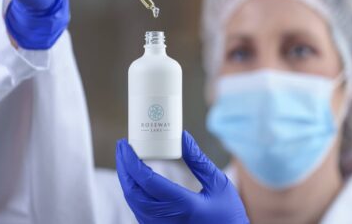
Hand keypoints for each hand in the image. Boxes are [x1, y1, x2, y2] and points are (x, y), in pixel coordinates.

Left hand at [116, 131, 248, 223]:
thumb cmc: (229, 215)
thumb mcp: (218, 184)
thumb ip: (198, 160)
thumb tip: (182, 136)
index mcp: (183, 205)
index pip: (147, 181)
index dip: (132, 161)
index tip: (125, 144)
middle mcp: (167, 220)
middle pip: (133, 193)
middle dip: (123, 168)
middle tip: (122, 147)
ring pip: (133, 204)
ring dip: (126, 180)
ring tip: (127, 160)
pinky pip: (140, 212)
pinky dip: (133, 193)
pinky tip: (136, 180)